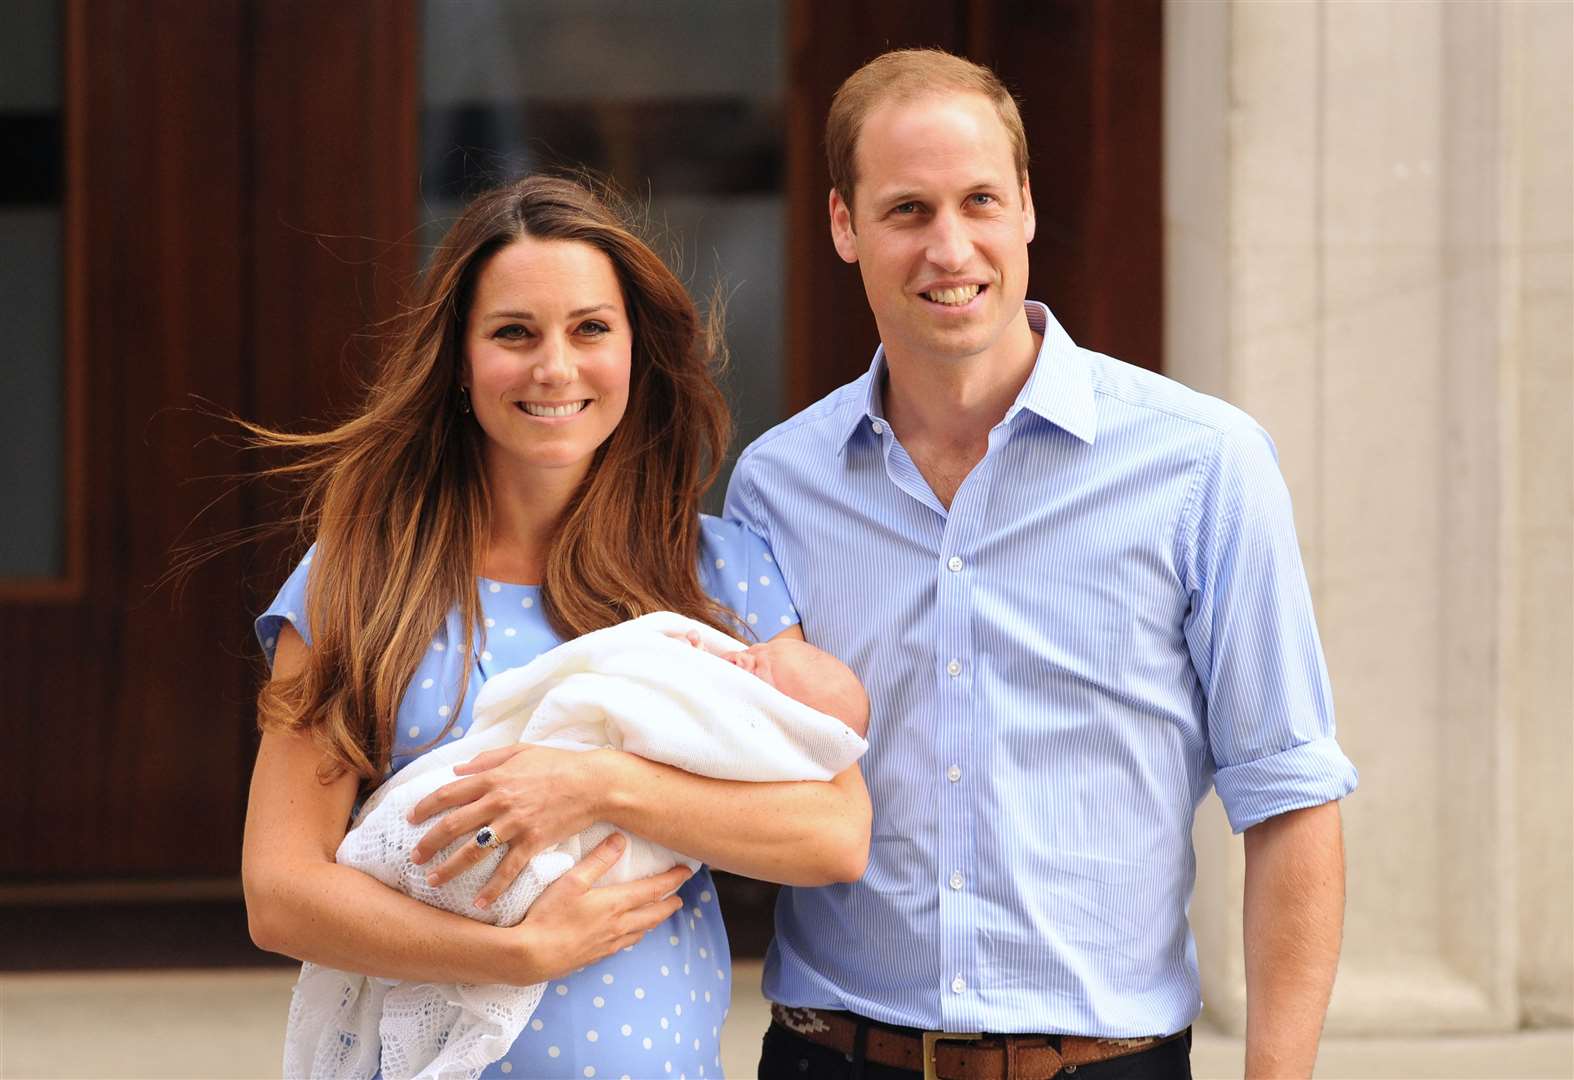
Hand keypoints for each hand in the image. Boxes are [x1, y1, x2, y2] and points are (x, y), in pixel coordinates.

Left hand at [408, 744, 611, 905]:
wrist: (593, 783)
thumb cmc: (559, 764)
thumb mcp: (521, 751)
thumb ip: (487, 759)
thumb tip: (457, 768)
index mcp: (494, 778)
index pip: (449, 793)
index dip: (425, 806)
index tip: (410, 819)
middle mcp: (499, 801)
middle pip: (453, 825)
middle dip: (429, 843)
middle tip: (414, 858)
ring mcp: (515, 824)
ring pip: (473, 851)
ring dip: (450, 869)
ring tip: (433, 882)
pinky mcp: (533, 842)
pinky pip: (508, 870)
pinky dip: (492, 889)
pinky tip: (479, 903)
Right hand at [507, 833, 691, 982]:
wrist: (532, 956)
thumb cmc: (549, 915)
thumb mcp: (572, 881)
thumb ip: (598, 860)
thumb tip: (620, 839)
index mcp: (616, 904)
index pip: (653, 890)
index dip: (672, 880)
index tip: (686, 872)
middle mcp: (619, 925)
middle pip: (653, 914)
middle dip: (669, 904)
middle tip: (679, 897)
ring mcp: (609, 943)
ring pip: (641, 931)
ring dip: (654, 920)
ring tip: (659, 913)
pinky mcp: (597, 956)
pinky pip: (626, 943)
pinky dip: (636, 934)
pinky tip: (630, 934)